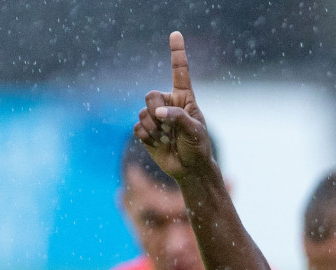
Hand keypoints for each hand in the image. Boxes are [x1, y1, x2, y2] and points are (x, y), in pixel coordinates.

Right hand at [134, 31, 214, 179]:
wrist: (189, 169)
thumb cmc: (197, 147)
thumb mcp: (194, 131)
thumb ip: (178, 117)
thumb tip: (158, 113)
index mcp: (184, 98)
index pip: (179, 72)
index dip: (177, 52)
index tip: (175, 34)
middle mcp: (168, 104)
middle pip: (151, 95)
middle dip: (156, 111)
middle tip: (167, 127)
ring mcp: (156, 117)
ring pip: (143, 113)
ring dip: (155, 130)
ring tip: (167, 139)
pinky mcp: (146, 131)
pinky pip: (138, 128)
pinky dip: (148, 137)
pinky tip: (159, 144)